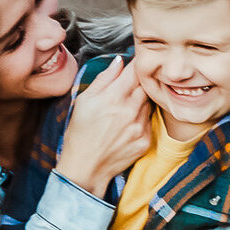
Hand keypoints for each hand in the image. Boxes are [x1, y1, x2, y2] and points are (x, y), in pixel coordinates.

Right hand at [56, 56, 150, 198]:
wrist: (86, 168)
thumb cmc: (80, 133)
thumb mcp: (84, 101)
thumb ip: (104, 78)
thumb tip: (119, 61)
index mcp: (113, 97)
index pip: (134, 70)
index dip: (135, 65)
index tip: (133, 64)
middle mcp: (130, 110)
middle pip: (145, 85)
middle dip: (139, 82)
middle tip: (127, 88)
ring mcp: (140, 126)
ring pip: (149, 102)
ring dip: (141, 100)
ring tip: (124, 108)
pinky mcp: (146, 140)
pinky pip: (149, 121)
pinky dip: (141, 118)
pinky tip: (127, 124)